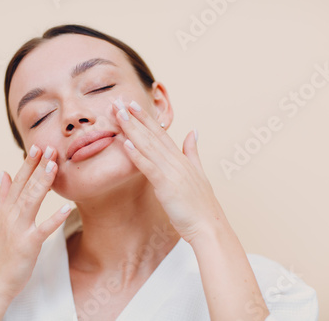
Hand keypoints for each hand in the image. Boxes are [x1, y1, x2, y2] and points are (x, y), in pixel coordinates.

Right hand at [0, 145, 71, 298]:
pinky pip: (43, 229)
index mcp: (4, 210)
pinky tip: (67, 207)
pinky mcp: (28, 244)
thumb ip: (2, 196)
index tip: (37, 147)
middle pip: (26, 186)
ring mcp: (18, 229)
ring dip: (43, 182)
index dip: (28, 164)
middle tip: (49, 148)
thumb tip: (4, 173)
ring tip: (54, 166)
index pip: (17, 181)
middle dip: (38, 166)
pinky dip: (55, 218)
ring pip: (32, 201)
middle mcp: (10, 216)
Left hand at [112, 97, 225, 243]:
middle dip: (134, 118)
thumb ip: (193, 151)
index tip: (132, 104)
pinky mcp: (167, 186)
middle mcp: (176, 161)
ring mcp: (172, 172)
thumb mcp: (198, 173)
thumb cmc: (201, 205)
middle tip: (118, 102)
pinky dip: (137, 155)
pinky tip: (125, 144)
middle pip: (152, 135)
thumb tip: (193, 131)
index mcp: (181, 158)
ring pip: (148, 146)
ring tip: (118, 114)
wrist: (210, 227)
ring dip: (132, 129)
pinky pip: (149, 168)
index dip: (145, 118)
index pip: (160, 133)